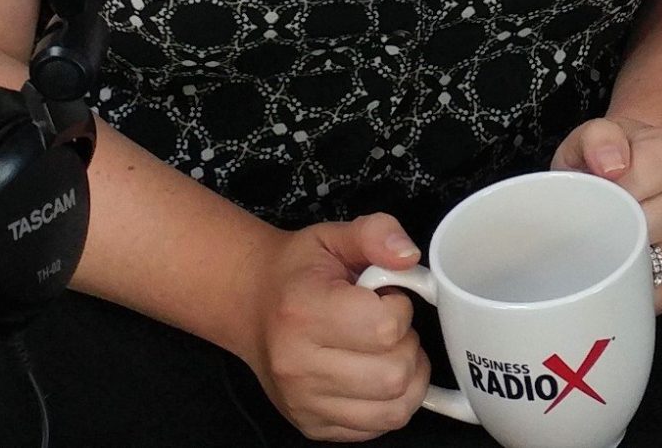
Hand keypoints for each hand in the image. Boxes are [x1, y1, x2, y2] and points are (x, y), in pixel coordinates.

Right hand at [233, 214, 431, 441]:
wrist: (252, 304)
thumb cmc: (297, 273)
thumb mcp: (335, 237)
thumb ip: (378, 233)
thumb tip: (408, 256)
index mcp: (304, 311)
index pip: (385, 327)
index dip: (400, 308)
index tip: (387, 298)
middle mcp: (297, 365)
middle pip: (394, 374)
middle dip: (409, 346)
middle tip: (390, 327)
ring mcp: (304, 402)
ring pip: (393, 410)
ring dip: (408, 378)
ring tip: (390, 352)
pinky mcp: (311, 426)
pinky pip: (377, 428)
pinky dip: (390, 404)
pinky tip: (377, 375)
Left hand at [551, 116, 661, 312]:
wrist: (644, 168)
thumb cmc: (612, 157)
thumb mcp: (596, 133)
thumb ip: (597, 137)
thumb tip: (609, 167)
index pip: (627, 195)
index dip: (596, 204)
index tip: (584, 201)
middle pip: (636, 235)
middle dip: (603, 236)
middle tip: (584, 228)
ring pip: (642, 270)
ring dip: (614, 265)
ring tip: (599, 246)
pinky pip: (648, 296)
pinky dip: (625, 289)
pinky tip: (615, 269)